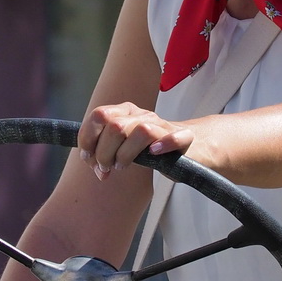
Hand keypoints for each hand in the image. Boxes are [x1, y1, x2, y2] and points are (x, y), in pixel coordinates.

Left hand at [78, 102, 193, 179]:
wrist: (194, 146)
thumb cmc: (154, 148)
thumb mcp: (126, 144)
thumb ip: (106, 150)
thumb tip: (91, 163)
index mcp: (126, 112)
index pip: (99, 115)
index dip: (88, 138)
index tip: (88, 157)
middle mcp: (143, 115)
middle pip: (115, 126)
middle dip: (104, 152)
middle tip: (106, 168)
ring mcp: (164, 126)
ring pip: (139, 131)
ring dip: (125, 154)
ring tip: (122, 167)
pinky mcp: (184, 138)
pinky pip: (174, 138)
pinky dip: (164, 144)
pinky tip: (154, 153)